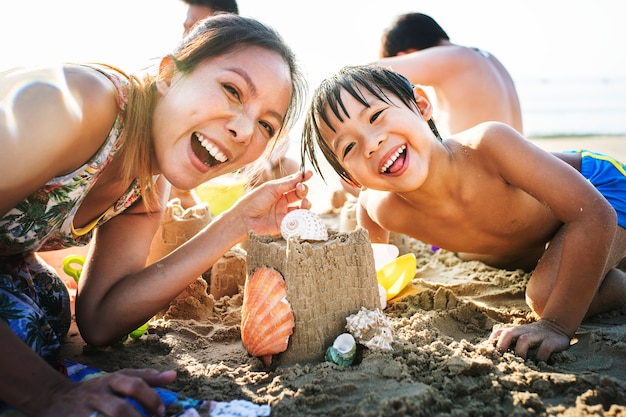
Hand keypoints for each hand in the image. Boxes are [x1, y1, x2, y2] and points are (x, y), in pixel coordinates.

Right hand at [39, 368, 176, 416]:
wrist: (53, 399)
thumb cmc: (97, 390)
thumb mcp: (118, 379)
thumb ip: (145, 378)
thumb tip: (174, 375)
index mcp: (111, 380)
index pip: (134, 385)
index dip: (151, 399)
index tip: (162, 412)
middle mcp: (97, 394)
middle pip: (120, 409)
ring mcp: (83, 411)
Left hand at [230, 170, 311, 236]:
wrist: (244, 219)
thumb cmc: (254, 201)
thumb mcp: (271, 188)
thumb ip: (287, 183)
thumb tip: (300, 174)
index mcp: (278, 190)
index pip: (294, 183)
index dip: (303, 178)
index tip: (310, 174)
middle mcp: (283, 200)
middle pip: (300, 194)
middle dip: (303, 189)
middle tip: (301, 188)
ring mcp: (284, 212)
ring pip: (302, 207)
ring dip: (306, 202)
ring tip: (304, 201)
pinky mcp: (285, 224)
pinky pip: (298, 219)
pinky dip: (302, 215)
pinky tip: (301, 211)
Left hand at [489, 319, 571, 361]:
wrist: (556, 326)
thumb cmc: (531, 337)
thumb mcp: (518, 337)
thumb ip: (506, 343)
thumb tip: (490, 356)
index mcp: (513, 330)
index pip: (498, 333)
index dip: (491, 342)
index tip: (487, 355)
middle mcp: (523, 331)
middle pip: (508, 333)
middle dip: (502, 345)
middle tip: (500, 360)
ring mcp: (537, 335)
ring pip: (524, 340)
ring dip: (520, 353)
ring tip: (520, 365)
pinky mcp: (551, 341)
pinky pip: (545, 348)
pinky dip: (541, 357)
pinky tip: (539, 365)